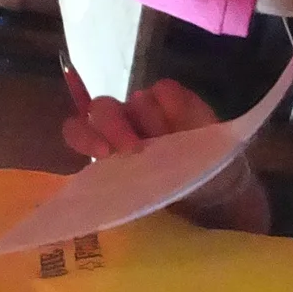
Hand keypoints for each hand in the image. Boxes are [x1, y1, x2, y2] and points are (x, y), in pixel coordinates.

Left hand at [63, 76, 263, 225]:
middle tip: (134, 149)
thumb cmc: (170, 198)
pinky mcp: (176, 99)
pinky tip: (184, 124)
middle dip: (115, 127)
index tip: (102, 153)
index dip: (83, 136)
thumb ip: (117, 190)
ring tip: (170, 144)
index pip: (78, 129)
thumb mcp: (139, 200)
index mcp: (105, 147)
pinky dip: (171, 106)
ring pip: (137, 100)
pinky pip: (165, 91)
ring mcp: (148, 109)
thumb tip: (96, 199)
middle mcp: (122, 123)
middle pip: (103, 108)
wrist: (215, 195)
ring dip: (152, 122)